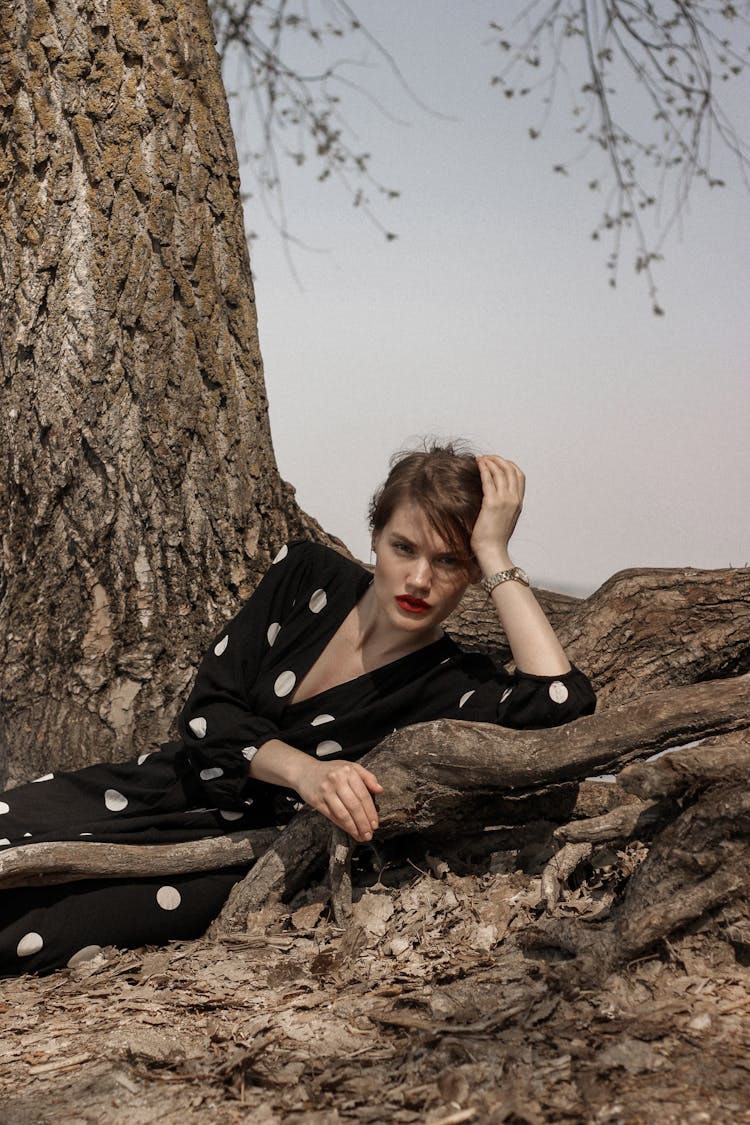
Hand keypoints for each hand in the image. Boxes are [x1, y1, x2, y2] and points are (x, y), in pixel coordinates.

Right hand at [294, 758, 383, 842]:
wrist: (305, 771)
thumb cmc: (332, 770)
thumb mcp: (350, 767)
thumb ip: (367, 777)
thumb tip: (380, 790)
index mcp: (348, 771)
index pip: (363, 795)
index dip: (371, 812)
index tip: (376, 824)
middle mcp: (337, 780)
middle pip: (354, 806)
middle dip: (364, 823)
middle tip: (370, 834)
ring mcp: (326, 791)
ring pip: (343, 814)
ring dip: (354, 828)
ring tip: (362, 836)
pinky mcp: (316, 801)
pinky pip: (332, 816)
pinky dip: (343, 826)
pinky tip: (350, 831)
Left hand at [471, 455, 524, 571]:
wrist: (492, 550)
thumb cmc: (494, 538)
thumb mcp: (505, 519)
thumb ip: (505, 506)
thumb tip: (495, 497)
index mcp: (519, 503)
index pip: (519, 476)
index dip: (509, 465)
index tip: (498, 462)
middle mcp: (514, 499)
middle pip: (510, 470)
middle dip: (498, 459)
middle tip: (486, 457)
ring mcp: (504, 500)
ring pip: (500, 471)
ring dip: (490, 461)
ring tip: (480, 458)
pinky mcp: (492, 503)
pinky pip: (488, 479)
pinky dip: (484, 468)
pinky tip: (478, 464)